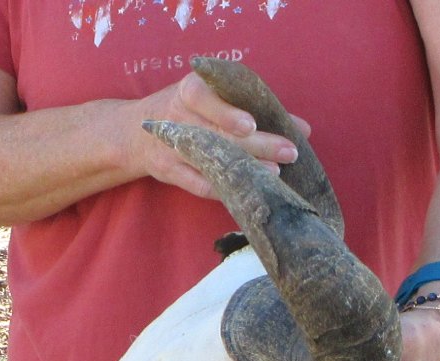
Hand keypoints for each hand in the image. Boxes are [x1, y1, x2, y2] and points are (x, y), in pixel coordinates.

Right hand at [134, 71, 309, 197]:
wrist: (136, 133)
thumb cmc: (189, 111)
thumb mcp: (214, 98)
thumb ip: (256, 109)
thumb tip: (303, 128)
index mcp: (189, 89)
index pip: (205, 98)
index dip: (226, 113)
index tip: (251, 124)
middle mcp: (177, 116)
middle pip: (218, 133)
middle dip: (256, 144)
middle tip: (288, 152)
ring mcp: (172, 146)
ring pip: (210, 160)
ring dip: (244, 169)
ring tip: (274, 173)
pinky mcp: (170, 172)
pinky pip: (199, 185)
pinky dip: (224, 190)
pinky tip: (248, 192)